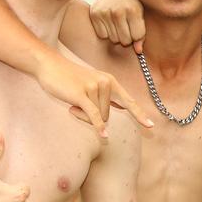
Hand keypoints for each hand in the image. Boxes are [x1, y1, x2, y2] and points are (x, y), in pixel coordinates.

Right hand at [34, 54, 152, 134]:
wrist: (49, 65)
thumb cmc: (69, 78)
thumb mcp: (91, 85)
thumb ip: (105, 96)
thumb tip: (117, 110)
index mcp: (111, 81)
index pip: (129, 101)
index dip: (139, 115)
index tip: (151, 126)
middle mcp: (106, 83)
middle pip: (107, 115)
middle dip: (92, 116)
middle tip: (78, 101)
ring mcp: (95, 87)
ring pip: (97, 116)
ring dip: (83, 115)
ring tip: (72, 98)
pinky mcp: (82, 94)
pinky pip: (94, 115)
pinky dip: (98, 126)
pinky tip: (104, 136)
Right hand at [89, 0, 146, 51]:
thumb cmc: (131, 5)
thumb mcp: (140, 15)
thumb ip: (141, 35)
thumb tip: (138, 51)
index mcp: (133, 10)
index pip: (137, 37)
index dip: (137, 36)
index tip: (135, 29)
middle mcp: (118, 11)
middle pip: (125, 41)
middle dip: (128, 38)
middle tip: (127, 28)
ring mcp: (105, 13)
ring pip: (113, 39)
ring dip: (117, 36)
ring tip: (118, 25)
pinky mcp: (94, 14)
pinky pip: (102, 35)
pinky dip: (106, 32)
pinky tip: (109, 23)